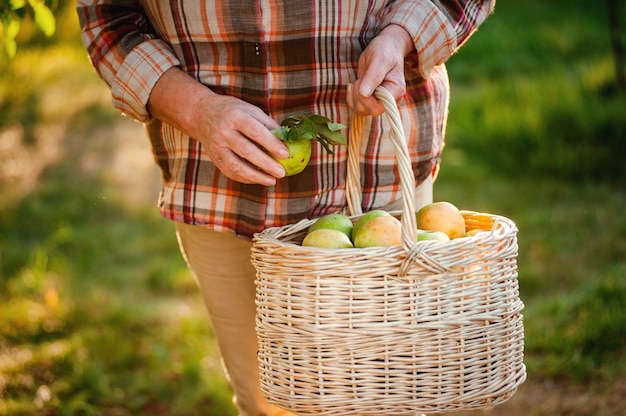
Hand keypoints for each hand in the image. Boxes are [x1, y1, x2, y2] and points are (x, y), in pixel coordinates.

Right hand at [148, 68, 288, 185]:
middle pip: (246, 151)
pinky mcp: (214, 159)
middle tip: (282, 172)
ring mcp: (217, 147)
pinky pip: (230, 172)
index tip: (285, 154)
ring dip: (256, 176)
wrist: (201, 114)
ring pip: (236, 166)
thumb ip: (267, 124)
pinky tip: (259, 179)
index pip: (255, 131)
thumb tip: (287, 139)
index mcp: (235, 116)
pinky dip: (246, 178)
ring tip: (273, 181)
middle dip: (265, 164)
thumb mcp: (249, 109)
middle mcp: (224, 132)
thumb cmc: (232, 111)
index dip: (271, 143)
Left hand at [347, 24, 412, 115]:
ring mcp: (380, 100)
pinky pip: (358, 106)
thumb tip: (364, 93)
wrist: (386, 47)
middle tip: (360, 79)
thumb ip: (373, 76)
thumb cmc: (385, 50)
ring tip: (359, 80)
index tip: (361, 81)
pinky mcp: (371, 99)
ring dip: (354, 96)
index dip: (364, 99)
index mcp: (395, 91)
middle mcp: (389, 99)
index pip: (377, 107)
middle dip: (358, 95)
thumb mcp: (380, 59)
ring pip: (361, 110)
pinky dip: (351, 97)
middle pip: (367, 110)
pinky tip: (353, 84)